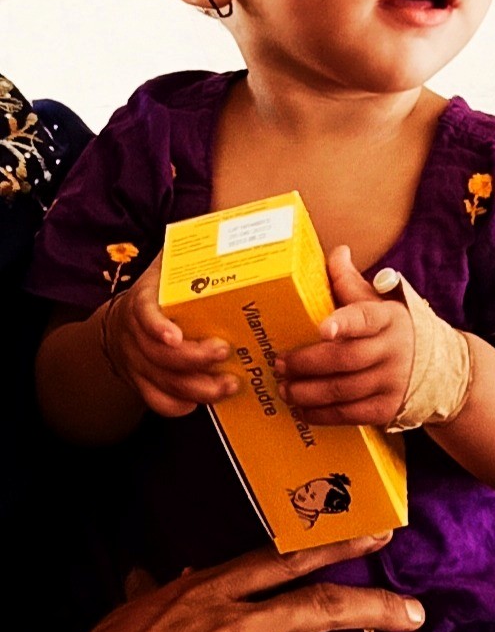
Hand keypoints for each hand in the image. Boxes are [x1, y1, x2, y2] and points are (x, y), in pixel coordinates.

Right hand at [88, 533, 424, 631]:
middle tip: (413, 608)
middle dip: (368, 603)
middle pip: (312, 604)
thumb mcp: (143, 608)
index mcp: (210, 589)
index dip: (330, 551)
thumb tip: (188, 571)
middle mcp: (229, 614)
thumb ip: (171, 588)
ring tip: (401, 630)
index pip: (281, 562)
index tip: (370, 540)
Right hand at [103, 251, 238, 415]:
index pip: (143, 313)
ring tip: (229, 384)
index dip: (156, 326)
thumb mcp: (168, 263)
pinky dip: (178, 406)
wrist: (121, 319)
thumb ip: (193, 249)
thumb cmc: (159, 287)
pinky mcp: (140, 382)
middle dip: (194, 359)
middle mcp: (133, 334)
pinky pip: (155, 401)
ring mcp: (135, 361)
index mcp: (141, 299)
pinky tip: (202, 402)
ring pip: (161, 383)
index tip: (175, 336)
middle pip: (158, 355)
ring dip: (197, 388)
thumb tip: (236, 226)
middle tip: (225, 352)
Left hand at [275, 246, 413, 425]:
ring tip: (284, 388)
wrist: (440, 367)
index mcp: (387, 317)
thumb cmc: (395, 327)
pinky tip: (301, 408)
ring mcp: (391, 382)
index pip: (366, 318)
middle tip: (279, 363)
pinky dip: (321, 414)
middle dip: (307, 362)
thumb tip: (337, 252)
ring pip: (344, 390)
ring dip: (307, 392)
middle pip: (346, 358)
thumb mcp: (379, 300)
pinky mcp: (387, 409)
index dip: (344, 323)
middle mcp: (392, 350)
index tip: (323, 328)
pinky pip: (349, 415)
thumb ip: (351, 280)